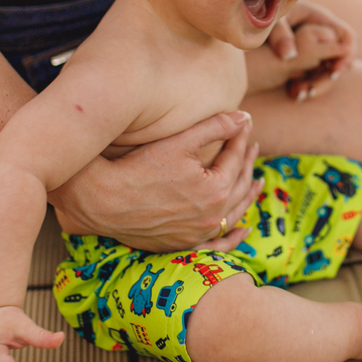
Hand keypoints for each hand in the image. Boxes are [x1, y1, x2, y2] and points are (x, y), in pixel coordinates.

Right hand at [48, 111, 262, 253]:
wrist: (103, 200)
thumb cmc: (138, 167)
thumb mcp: (180, 141)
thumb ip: (216, 127)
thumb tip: (245, 117)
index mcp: (215, 190)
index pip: (235, 159)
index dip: (240, 138)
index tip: (243, 124)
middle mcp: (211, 217)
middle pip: (239, 186)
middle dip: (247, 163)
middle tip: (252, 146)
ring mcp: (198, 234)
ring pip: (233, 214)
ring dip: (248, 196)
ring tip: (258, 181)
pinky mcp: (183, 244)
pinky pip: (217, 244)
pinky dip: (233, 238)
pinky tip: (242, 231)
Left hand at [246, 0, 355, 98]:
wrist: (246, 17)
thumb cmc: (260, 10)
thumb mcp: (271, 19)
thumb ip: (279, 34)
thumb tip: (289, 56)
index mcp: (319, 18)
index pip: (346, 36)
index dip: (346, 55)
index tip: (334, 72)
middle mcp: (320, 33)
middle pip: (341, 58)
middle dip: (330, 77)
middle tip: (312, 90)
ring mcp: (314, 47)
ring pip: (327, 70)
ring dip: (318, 84)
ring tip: (299, 94)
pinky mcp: (304, 58)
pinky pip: (314, 75)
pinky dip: (307, 85)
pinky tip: (293, 93)